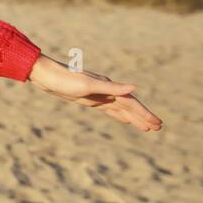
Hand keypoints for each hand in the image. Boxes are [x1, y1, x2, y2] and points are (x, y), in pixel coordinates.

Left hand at [26, 53, 161, 131]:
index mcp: (108, 87)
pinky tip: (125, 120)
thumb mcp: (87, 85)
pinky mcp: (89, 99)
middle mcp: (106, 90)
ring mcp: (98, 95)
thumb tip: (134, 87)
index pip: (131, 103)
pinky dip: (119, 115)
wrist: (44, 75)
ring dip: (134, 118)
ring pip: (120, 109)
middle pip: (129, 106)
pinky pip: (109, 109)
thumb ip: (111, 88)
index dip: (144, 114)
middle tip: (158, 128)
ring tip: (147, 128)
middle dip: (143, 117)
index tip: (157, 124)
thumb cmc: (64, 79)